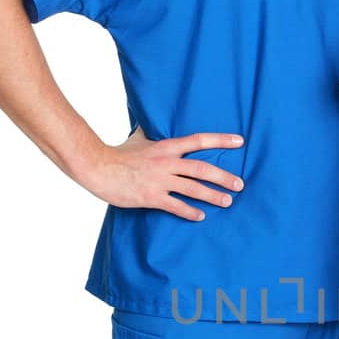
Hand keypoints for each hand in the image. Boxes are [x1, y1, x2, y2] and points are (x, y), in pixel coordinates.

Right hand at [79, 127, 244, 220]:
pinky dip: (190, 212)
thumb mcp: (138, 139)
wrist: (98, 168)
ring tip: (228, 201)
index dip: (220, 140)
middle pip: (202, 169)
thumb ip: (150, 133)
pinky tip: (201, 216)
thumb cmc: (117, 154)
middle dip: (223, 177)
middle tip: (240, 184)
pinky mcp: (151, 197)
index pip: (198, 140)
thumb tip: (150, 121)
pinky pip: (176, 206)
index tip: (240, 141)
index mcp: (166, 147)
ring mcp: (160, 180)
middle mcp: (166, 162)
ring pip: (193, 188)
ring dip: (213, 196)